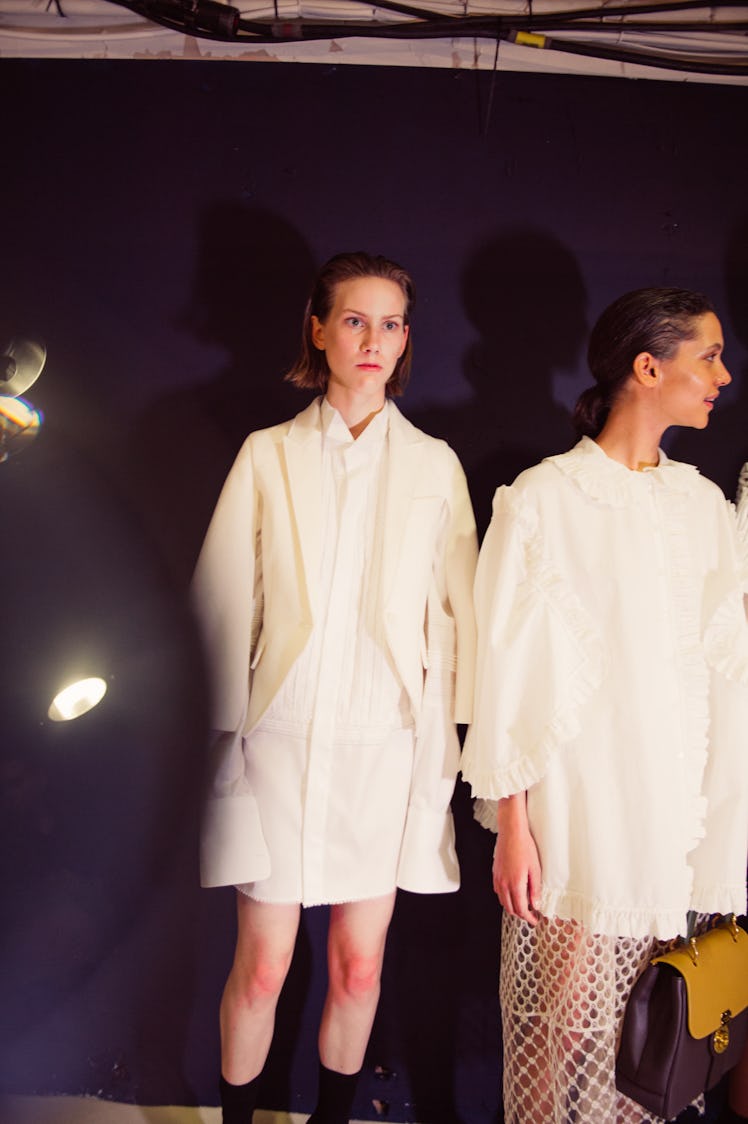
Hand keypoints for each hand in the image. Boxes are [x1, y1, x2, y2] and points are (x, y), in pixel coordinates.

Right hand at [493, 794, 541, 925]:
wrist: (511, 832)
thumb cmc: (525, 847)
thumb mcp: (535, 869)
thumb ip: (535, 889)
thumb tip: (536, 904)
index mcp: (515, 884)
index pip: (521, 909)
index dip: (528, 918)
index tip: (535, 920)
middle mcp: (504, 884)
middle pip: (510, 908)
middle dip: (521, 914)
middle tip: (531, 914)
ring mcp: (498, 878)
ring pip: (503, 901)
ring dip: (512, 907)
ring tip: (523, 904)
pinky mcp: (495, 873)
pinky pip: (498, 892)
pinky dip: (505, 898)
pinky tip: (513, 893)